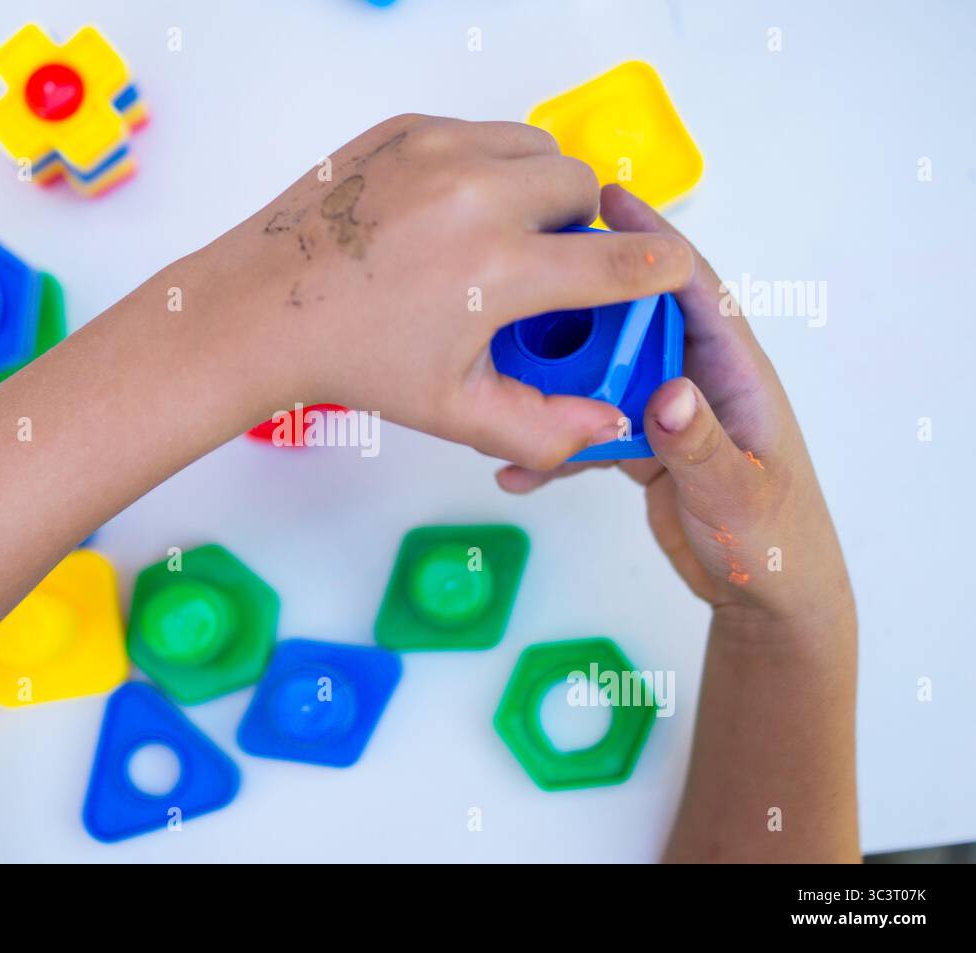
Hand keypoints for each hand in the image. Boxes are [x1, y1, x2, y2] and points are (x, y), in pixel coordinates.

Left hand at [192, 114, 693, 469]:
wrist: (263, 311)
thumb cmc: (356, 361)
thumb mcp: (457, 411)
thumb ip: (546, 428)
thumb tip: (615, 421)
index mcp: (498, 269)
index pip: (621, 261)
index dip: (656, 272)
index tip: (661, 274)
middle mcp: (477, 195)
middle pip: (586, 187)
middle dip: (581, 226)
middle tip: (544, 265)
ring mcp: (438, 150)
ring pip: (538, 149)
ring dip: (539, 189)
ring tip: (499, 237)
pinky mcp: (406, 128)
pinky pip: (482, 133)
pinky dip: (487, 167)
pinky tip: (451, 216)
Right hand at [498, 184, 853, 631]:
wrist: (765, 600)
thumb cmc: (775, 543)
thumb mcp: (739, 495)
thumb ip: (702, 445)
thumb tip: (665, 392)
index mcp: (735, 374)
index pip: (694, 290)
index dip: (655, 244)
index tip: (608, 201)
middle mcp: (697, 381)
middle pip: (631, 323)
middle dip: (580, 304)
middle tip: (522, 284)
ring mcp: (666, 412)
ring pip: (600, 376)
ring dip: (555, 384)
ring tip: (504, 385)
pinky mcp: (643, 446)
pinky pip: (590, 430)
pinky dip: (556, 446)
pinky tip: (519, 468)